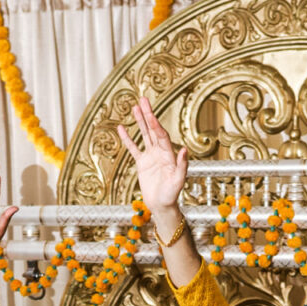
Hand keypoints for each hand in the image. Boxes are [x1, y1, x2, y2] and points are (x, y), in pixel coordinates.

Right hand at [115, 96, 189, 215]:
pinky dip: (127, 139)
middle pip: (153, 129)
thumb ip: (182, 166)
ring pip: (144, 135)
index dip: (155, 125)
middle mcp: (160, 152)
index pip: (161, 136)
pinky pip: (133, 148)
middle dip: (148, 115)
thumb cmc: (172, 195)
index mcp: (168, 154)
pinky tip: (121, 128)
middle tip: (143, 100)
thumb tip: (184, 150)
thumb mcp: (178, 181)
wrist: (162, 205)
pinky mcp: (142, 163)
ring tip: (135, 107)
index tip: (150, 114)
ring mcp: (151, 156)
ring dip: (140, 122)